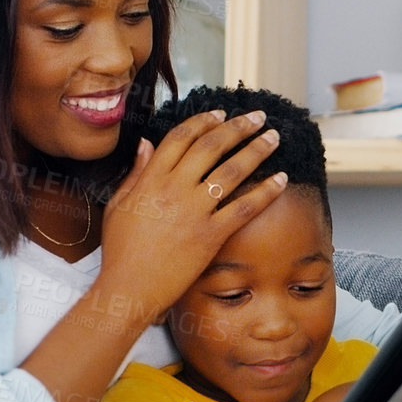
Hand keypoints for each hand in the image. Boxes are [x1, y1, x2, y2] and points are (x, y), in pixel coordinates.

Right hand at [95, 110, 286, 319]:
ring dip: (257, 150)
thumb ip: (135, 172)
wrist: (130, 287)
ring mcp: (194, 211)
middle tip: (259, 117)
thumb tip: (146, 142)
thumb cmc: (121, 250)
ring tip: (274, 138)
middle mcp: (174, 189)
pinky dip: (266, 192)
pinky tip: (282, 179)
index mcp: (150, 178)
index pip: (182, 137)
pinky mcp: (211, 235)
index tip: (222, 114)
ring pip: (231, 171)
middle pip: (212, 146)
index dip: (205, 121)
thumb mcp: (119, 204)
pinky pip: (244, 208)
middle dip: (239, 127)